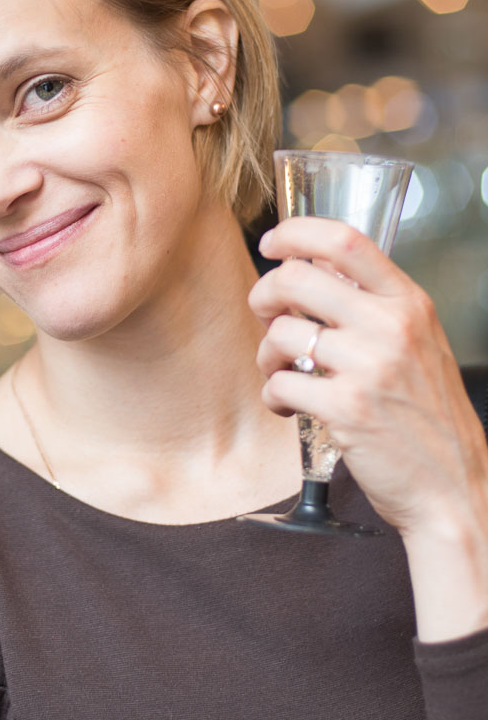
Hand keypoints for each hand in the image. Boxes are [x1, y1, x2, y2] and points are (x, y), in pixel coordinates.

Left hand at [249, 216, 487, 538]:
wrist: (453, 486)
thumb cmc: (429, 416)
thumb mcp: (419, 343)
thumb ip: (376, 306)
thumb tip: (314, 272)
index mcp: (409, 303)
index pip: (346, 241)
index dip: (297, 233)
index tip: (273, 241)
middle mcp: (391, 326)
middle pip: (298, 278)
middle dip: (264, 294)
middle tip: (265, 314)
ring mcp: (369, 367)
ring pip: (280, 334)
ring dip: (265, 355)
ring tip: (279, 372)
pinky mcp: (346, 409)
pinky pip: (279, 385)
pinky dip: (273, 397)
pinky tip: (289, 407)